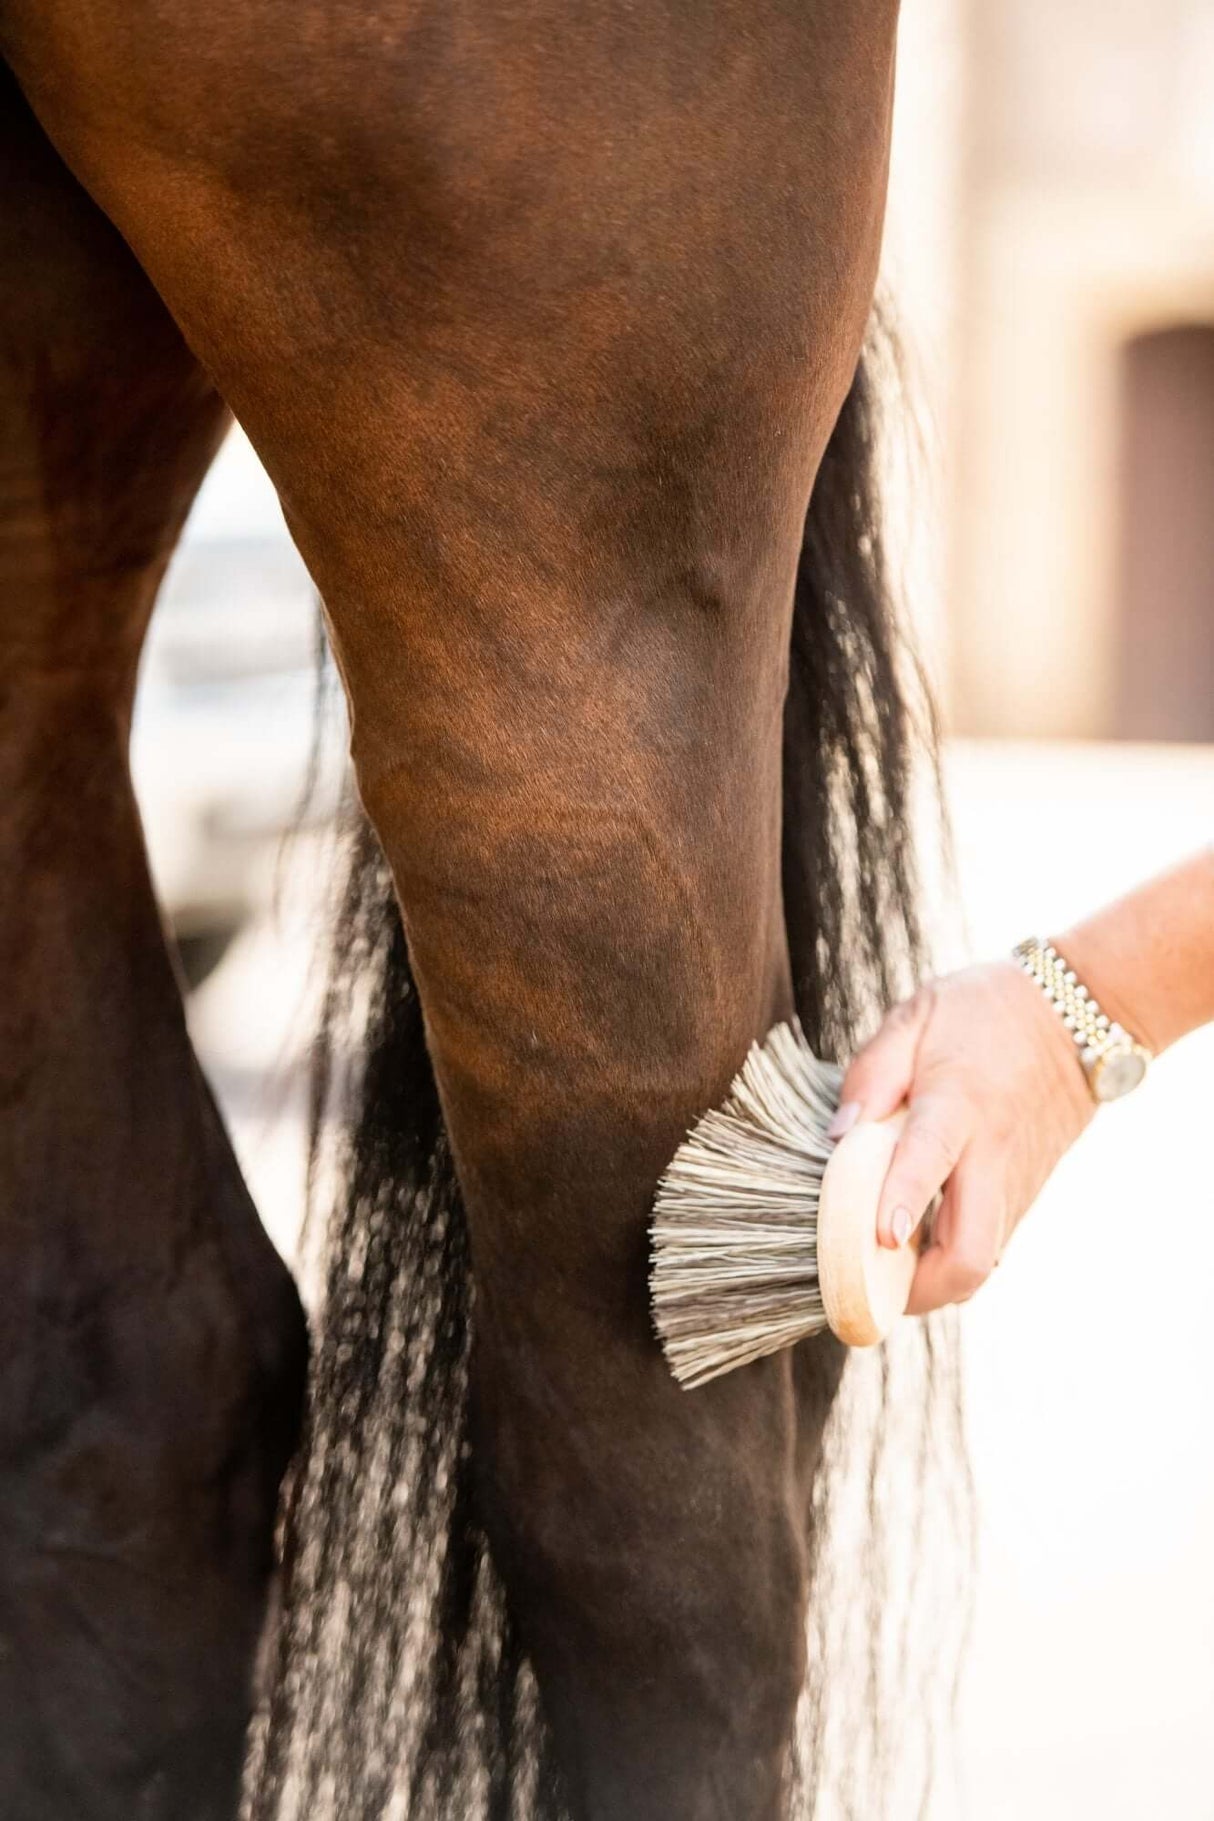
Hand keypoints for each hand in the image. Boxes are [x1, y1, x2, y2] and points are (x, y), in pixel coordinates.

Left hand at [829, 962, 1094, 1313]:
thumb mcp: (917, 1015)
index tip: (880, 1237)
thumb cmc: (983, 1013)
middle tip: (865, 1287)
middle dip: (916, 1289)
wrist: (1076, 1017)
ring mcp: (1016, 1184)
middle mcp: (993, 1156)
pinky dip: (950, 1261)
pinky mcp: (1026, 1196)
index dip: (904, 1200)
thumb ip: (871, 1074)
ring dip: (930, 1282)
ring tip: (881, 1271)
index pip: (931, 1157)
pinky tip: (916, 1246)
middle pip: (968, 1253)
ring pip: (980, 1265)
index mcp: (958, 1103)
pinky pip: (988, 1247)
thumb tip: (839, 1136)